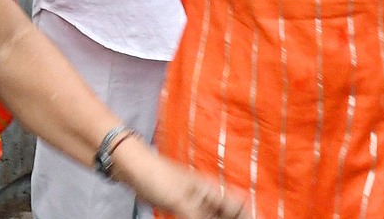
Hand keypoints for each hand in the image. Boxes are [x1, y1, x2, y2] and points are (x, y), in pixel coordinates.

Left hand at [115, 138, 251, 218]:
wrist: (135, 170)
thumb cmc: (159, 178)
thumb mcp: (181, 202)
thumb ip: (201, 218)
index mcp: (211, 190)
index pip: (239, 205)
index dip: (249, 215)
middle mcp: (207, 195)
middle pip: (228, 213)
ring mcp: (195, 201)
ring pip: (215, 217)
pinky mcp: (183, 207)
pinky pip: (201, 218)